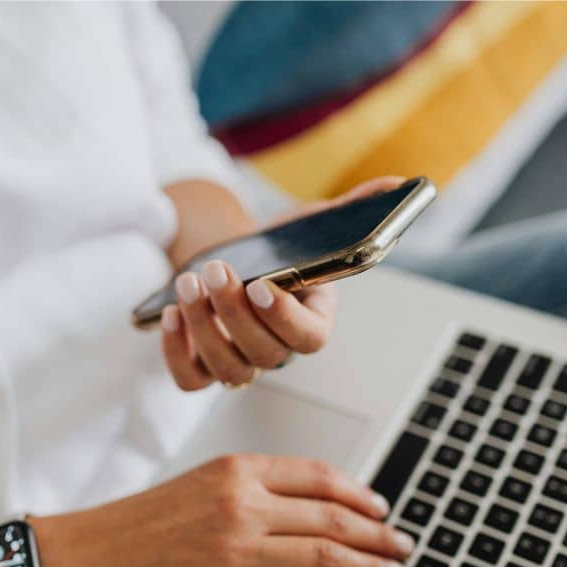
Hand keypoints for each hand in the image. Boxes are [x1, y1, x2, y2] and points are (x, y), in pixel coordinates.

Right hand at [32, 454, 414, 566]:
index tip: (380, 510)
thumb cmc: (138, 524)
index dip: (359, 496)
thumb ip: (251, 489)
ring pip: (328, 560)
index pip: (318, 477)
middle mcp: (241, 506)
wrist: (87, 561)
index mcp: (235, 471)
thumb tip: (309, 508)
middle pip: (332, 518)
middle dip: (378, 536)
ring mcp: (236, 554)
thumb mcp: (198, 485)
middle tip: (401, 548)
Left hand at [160, 177, 405, 389]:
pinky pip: (190, 380)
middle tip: (215, 269)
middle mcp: (278, 349)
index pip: (310, 338)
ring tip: (188, 283)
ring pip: (228, 370)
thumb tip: (396, 185)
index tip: (263, 284)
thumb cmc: (276, 250)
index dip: (285, 317)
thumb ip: (350, 210)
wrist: (233, 264)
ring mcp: (241, 362)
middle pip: (265, 354)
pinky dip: (176, 353)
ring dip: (204, 327)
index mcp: (312, 319)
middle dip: (234, 313)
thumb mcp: (309, 226)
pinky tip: (170, 313)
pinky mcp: (203, 367)